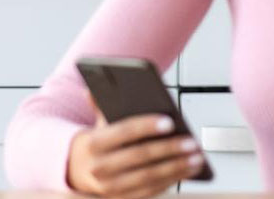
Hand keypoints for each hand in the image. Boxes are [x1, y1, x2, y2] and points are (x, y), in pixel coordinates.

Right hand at [66, 112, 205, 198]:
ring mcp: (109, 187)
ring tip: (197, 157)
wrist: (76, 172)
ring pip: (148, 177)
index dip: (147, 126)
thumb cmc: (98, 142)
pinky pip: (150, 191)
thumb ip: (101, 103)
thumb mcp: (97, 121)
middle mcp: (99, 168)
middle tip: (192, 142)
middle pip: (140, 156)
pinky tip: (189, 170)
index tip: (170, 122)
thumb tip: (95, 84)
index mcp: (93, 143)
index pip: (124, 131)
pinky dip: (172, 181)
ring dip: (176, 167)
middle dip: (169, 149)